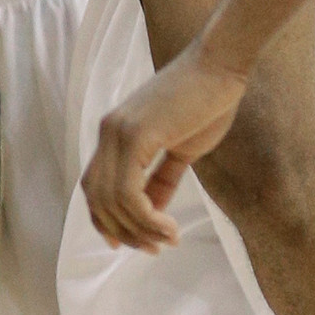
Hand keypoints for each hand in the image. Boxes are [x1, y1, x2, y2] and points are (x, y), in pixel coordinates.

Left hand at [81, 40, 249, 250]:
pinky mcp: (135, 135)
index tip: (127, 244)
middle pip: (99, 200)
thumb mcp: (180, 149)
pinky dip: (147, 218)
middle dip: (126, 233)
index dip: (104, 221)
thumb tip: (153, 212)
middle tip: (156, 248)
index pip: (94, 187)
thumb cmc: (207, 102)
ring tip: (170, 238)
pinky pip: (129, 193)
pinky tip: (169, 225)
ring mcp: (118, 133)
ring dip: (141, 230)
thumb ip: (161, 179)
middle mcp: (108, 133)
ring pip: (113, 202)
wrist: (220, 66)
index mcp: (114, 134)